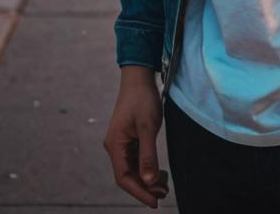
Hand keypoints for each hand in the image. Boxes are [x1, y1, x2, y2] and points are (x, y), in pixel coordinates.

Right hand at [104, 65, 168, 207]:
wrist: (139, 78)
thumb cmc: (142, 99)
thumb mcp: (147, 127)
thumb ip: (148, 154)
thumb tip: (148, 181)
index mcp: (115, 145)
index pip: (124, 178)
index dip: (139, 192)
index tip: (155, 202)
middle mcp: (115, 147)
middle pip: (127, 175)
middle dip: (144, 187)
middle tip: (163, 194)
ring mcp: (121, 143)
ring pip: (132, 169)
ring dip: (146, 179)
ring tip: (164, 185)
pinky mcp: (129, 139)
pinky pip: (135, 159)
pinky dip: (146, 168)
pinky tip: (158, 172)